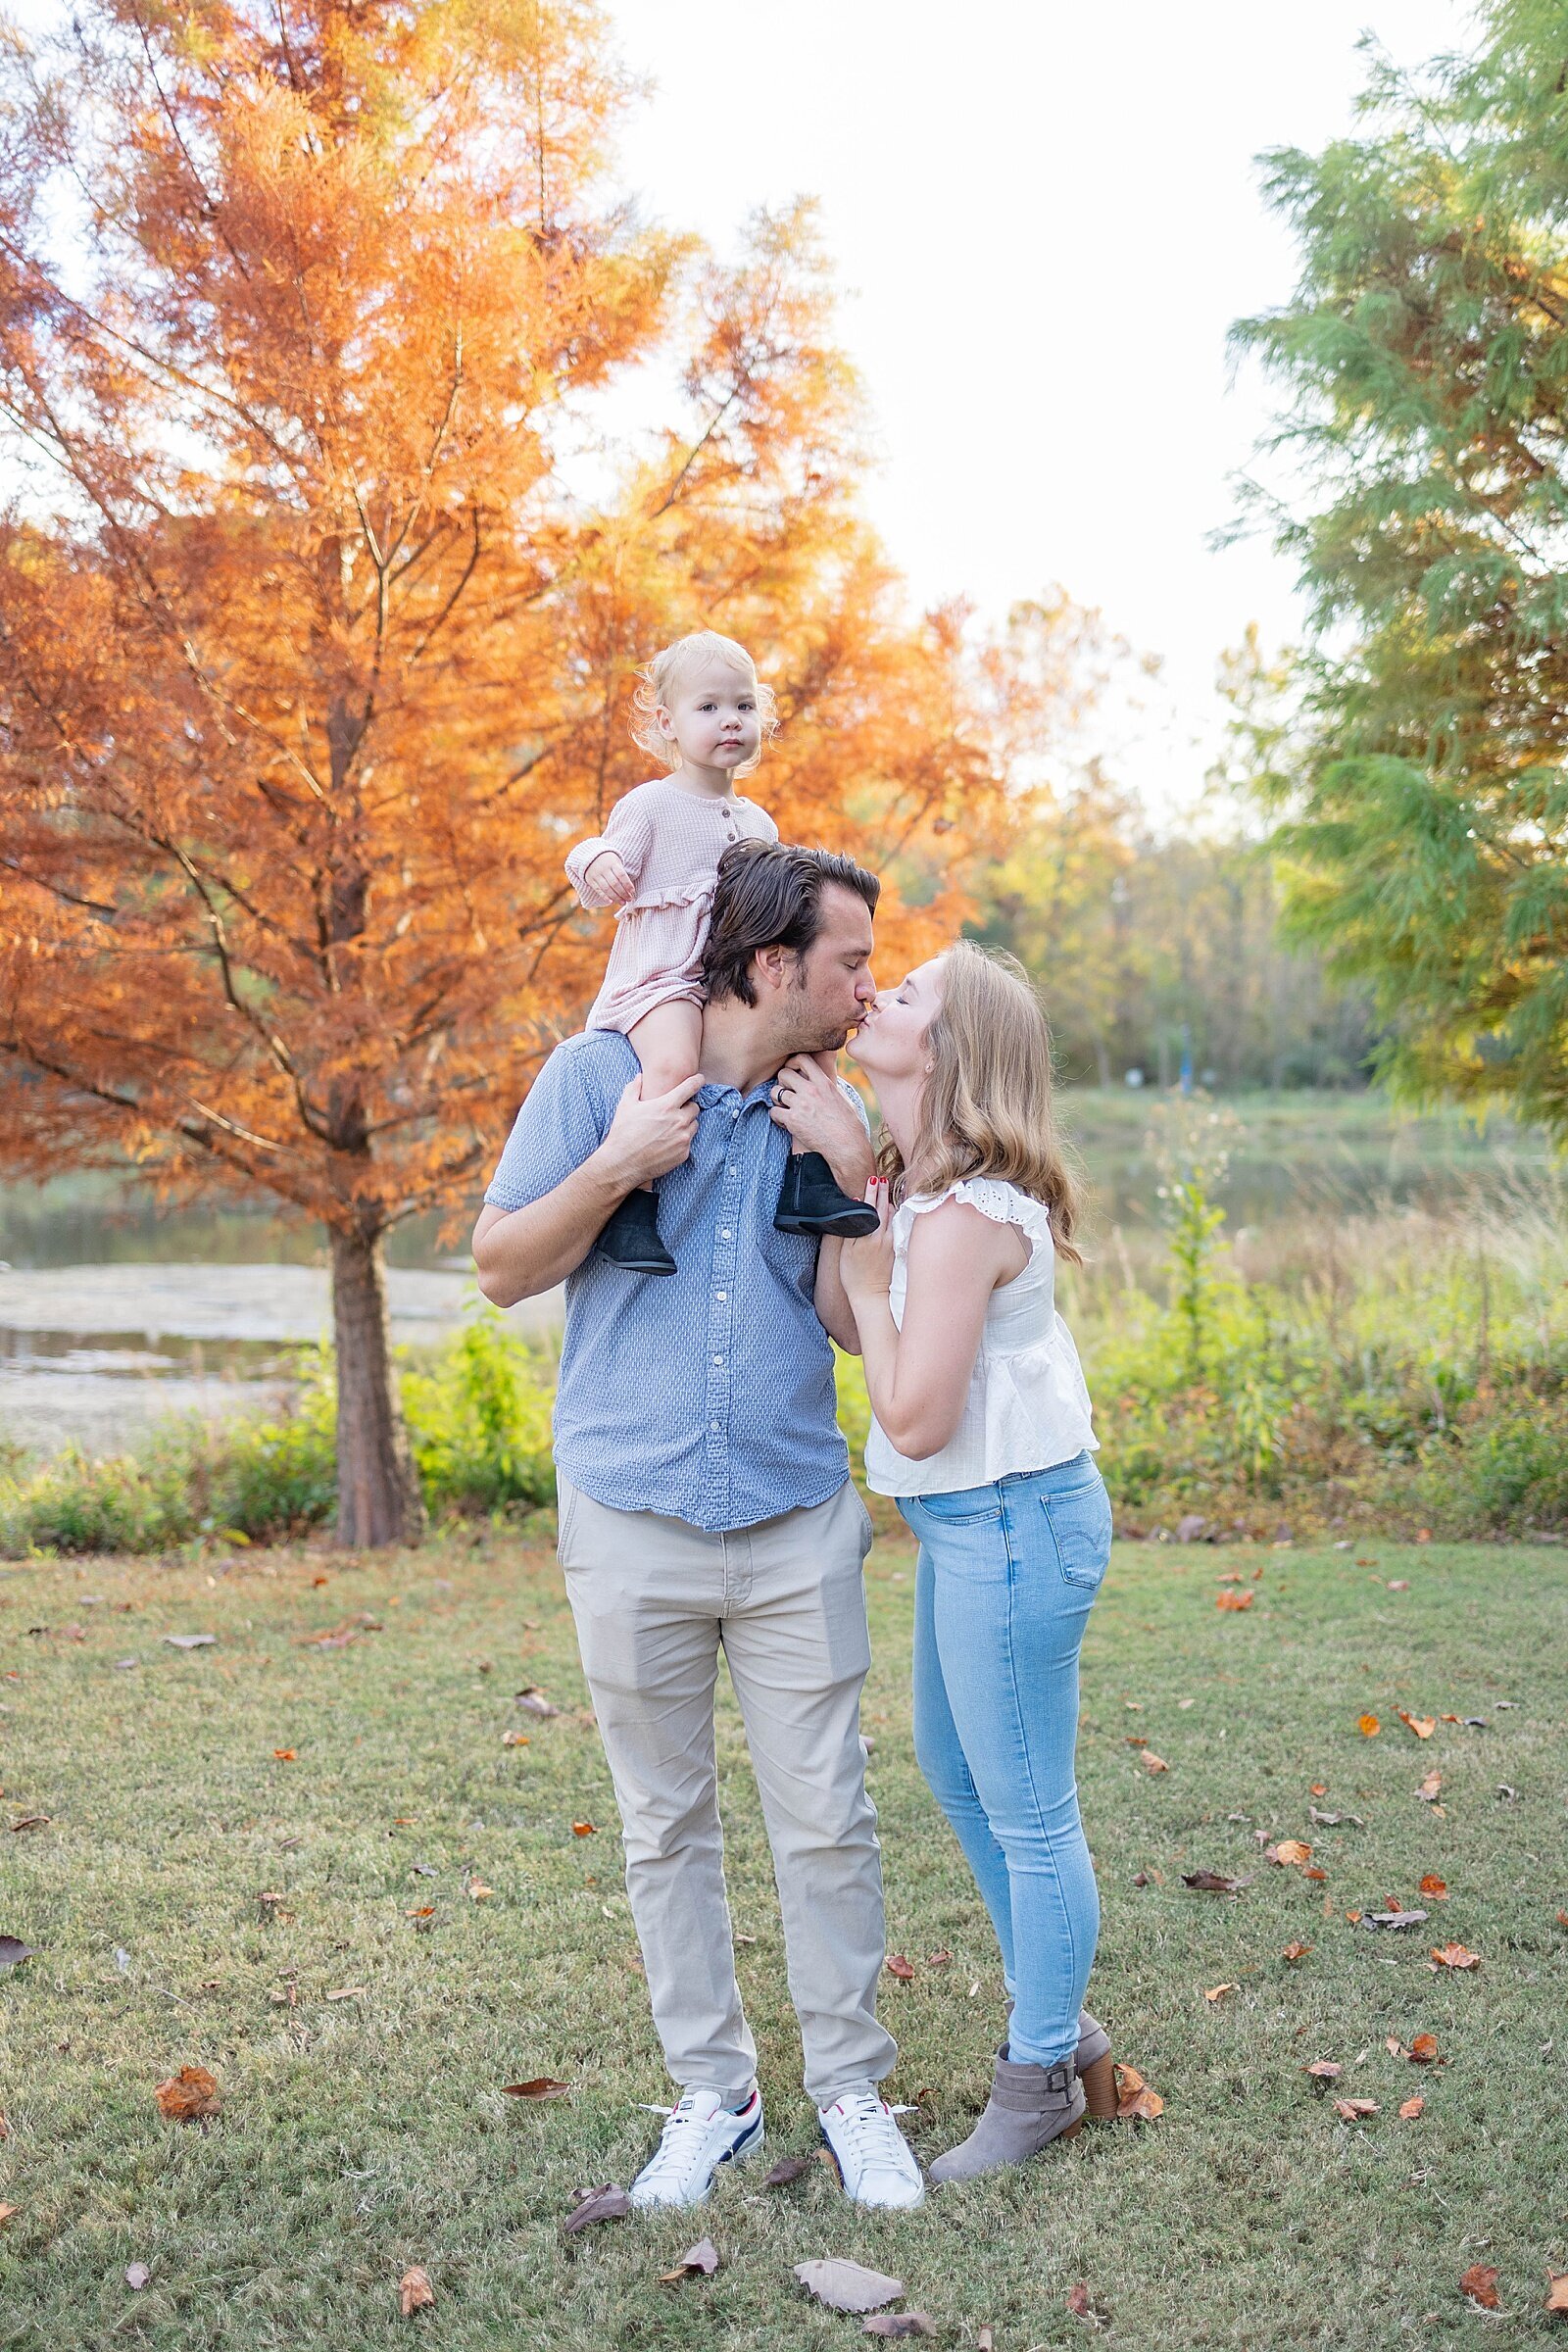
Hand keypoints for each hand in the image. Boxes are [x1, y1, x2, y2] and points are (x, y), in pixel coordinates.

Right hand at [582, 849, 634, 907]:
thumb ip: (622, 873)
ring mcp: (596, 874)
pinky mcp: (590, 880)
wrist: (591, 856)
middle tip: (629, 899)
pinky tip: (611, 901)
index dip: (628, 884)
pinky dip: (605, 896)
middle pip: (615, 883)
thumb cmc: (609, 861)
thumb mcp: (616, 862)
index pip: (621, 875)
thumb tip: (630, 890)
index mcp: (612, 863)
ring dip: (616, 897)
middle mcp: (604, 869)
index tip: (633, 892)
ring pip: (607, 888)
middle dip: (623, 893)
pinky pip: (598, 890)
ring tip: (622, 902)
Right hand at [596, 1072, 703, 1189]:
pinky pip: (688, 1142)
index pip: (690, 1087)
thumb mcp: (625, 1106)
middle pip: (695, 1108)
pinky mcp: (684, 1153)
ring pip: (694, 1125)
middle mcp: (679, 1121)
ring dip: (686, 1124)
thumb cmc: (623, 1133)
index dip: (697, 1081)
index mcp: (666, 1106)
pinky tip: (666, 1143)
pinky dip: (681, 1140)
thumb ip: (634, 1088)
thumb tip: (639, 1077)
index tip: (699, 1079)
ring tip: (669, 1128)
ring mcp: (683, 1138)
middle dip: (687, 1107)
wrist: (622, 1163)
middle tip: (674, 1112)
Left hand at [769, 1055, 875, 1192]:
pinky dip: (776, 1117)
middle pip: (784, 1073)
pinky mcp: (792, 1121)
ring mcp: (801, 1105)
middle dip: (782, 1081)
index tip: (793, 1071)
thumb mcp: (843, 1099)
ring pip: (775, 1092)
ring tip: (785, 1108)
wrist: (847, 1147)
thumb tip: (823, 1080)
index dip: (793, 1062)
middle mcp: (811, 1091)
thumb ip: (829, 1087)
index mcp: (824, 1083)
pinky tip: (785, 1123)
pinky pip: (773, 1111)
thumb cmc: (850, 1126)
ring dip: (777, 1099)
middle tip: (787, 1092)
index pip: (802, 1059)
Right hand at [837, 1184, 893, 1303]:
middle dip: (883, 1192)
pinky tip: (891, 1211)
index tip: (873, 1178)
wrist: (871, 1296)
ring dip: (888, 1202)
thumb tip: (855, 1205)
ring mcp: (891, 1242)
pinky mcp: (896, 1249)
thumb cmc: (854, 1275)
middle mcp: (883, 1236)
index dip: (872, 1191)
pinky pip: (895, 1226)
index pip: (871, 1206)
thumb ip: (851, 1226)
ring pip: (892, 1216)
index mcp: (869, 1234)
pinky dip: (892, 1215)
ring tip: (886, 1190)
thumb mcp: (846, 1251)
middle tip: (882, 1177)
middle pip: (884, 1207)